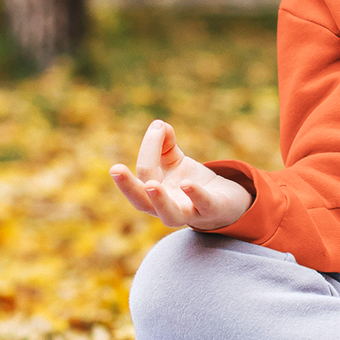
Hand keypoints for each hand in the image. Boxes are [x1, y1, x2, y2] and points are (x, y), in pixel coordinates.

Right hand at [110, 119, 252, 229]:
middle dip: (127, 186)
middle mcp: (165, 208)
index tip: (158, 127)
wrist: (224, 203)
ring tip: (151, 185)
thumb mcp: (176, 161)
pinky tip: (187, 184)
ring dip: (159, 200)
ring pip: (168, 214)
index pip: (145, 172)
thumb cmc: (191, 183)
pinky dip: (195, 195)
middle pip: (141, 202)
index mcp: (153, 194)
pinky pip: (203, 206)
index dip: (150, 148)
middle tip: (115, 169)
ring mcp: (187, 213)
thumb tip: (158, 124)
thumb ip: (165, 144)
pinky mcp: (210, 211)